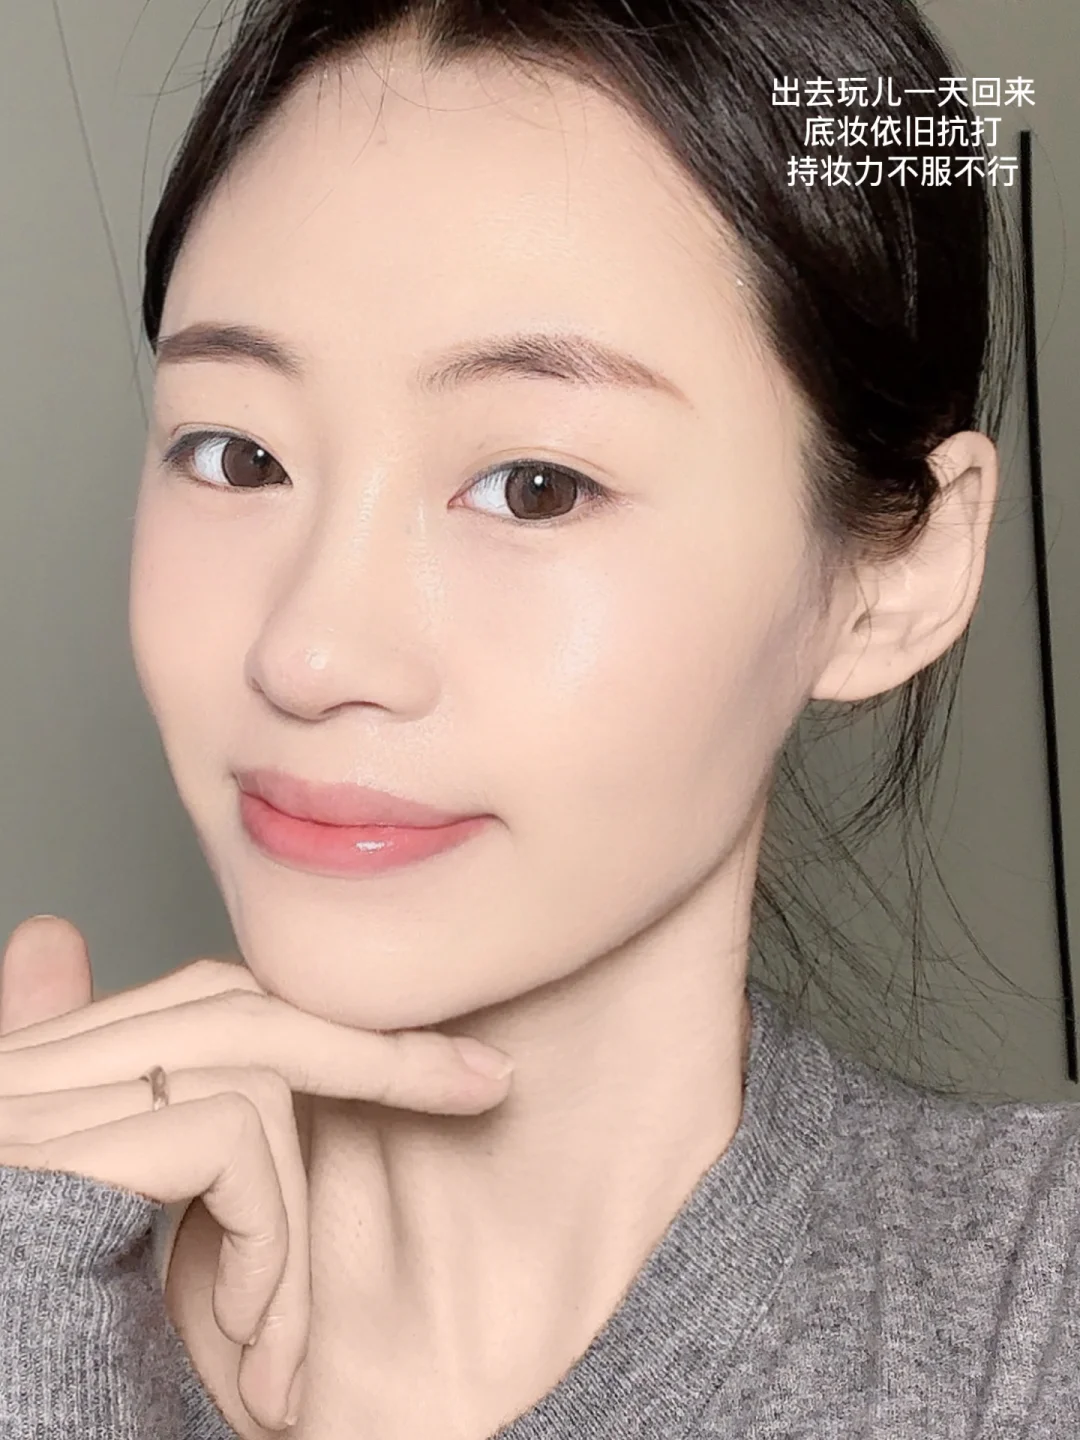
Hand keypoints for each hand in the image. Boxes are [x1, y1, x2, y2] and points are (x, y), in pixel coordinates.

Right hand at [0, 915, 513, 1432]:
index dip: (323, 1016)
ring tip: (283, 1355)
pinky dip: (268, 1238)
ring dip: (299, 1227)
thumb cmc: (29, 1348)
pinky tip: (241, 1329)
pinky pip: (230, 1139)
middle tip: (485, 1083)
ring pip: (255, 1078)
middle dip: (380, 1048)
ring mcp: (33, 1110)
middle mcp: (25, 1074)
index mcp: (31, 1079)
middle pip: (242, 1006)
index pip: (205, 995)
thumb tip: (57, 939)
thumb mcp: (67, 1212)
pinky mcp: (56, 1161)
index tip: (440, 1056)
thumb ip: (82, 1100)